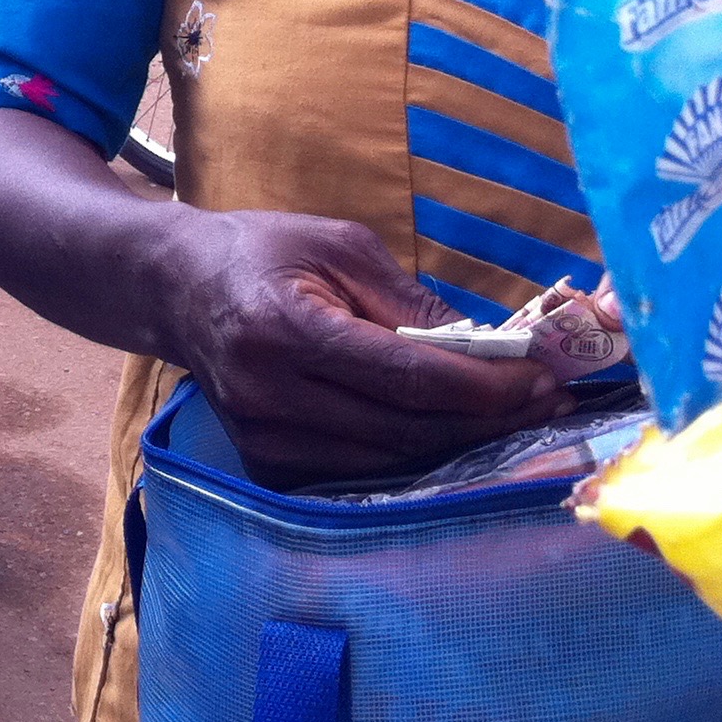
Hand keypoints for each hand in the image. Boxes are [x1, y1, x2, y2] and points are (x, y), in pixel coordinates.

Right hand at [161, 207, 578, 487]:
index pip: (405, 377)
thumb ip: (410, 302)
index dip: (484, 386)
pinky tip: (455, 435)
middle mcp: (269, 395)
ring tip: (515, 417)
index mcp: (284, 329)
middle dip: (489, 419)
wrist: (173, 287)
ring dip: (463, 445)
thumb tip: (492, 349)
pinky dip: (416, 459)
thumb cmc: (261, 252)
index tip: (543, 377)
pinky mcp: (266, 466)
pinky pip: (361, 475)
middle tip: (547, 400)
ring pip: (392, 464)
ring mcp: (263, 441)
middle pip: (406, 430)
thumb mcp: (339, 246)